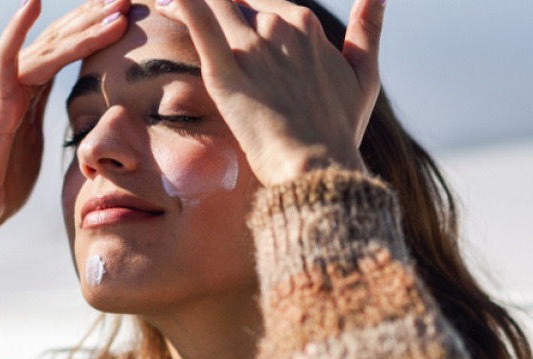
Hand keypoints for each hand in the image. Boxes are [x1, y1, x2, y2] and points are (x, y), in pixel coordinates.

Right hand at [0, 0, 130, 265]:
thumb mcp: (34, 140)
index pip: (65, 48)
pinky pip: (5, 59)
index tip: (128, 11)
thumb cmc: (0, 182)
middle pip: (59, 38)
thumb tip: (74, 109)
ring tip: (114, 7)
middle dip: (95, 16)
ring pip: (46, 47)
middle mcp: (11, 78)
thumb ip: (47, 115)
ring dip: (83, 26)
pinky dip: (18, 29)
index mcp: (26, 87)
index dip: (94, 27)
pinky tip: (33, 4)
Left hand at [155, 0, 384, 184]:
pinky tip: (166, 0)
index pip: (263, 2)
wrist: (319, 168)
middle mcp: (280, 27)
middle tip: (177, 10)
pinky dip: (185, 6)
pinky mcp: (227, 74)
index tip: (227, 20)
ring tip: (163, 4)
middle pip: (235, 4)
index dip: (241, 9)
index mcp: (306, 25)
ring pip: (214, 7)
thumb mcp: (364, 75)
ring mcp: (253, 49)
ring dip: (186, 3)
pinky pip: (201, 25)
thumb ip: (369, 30)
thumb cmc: (340, 130)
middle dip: (217, 9)